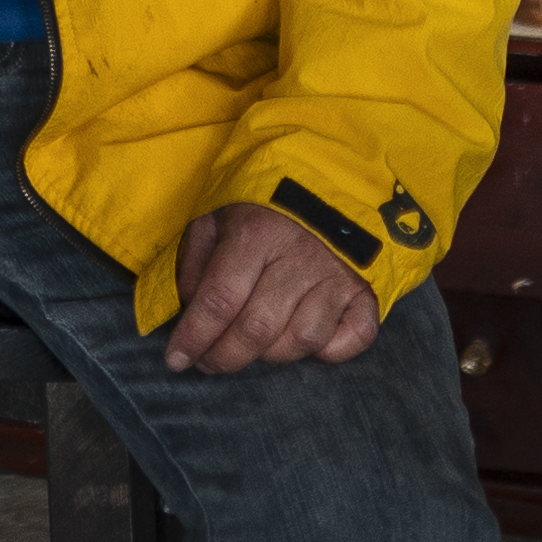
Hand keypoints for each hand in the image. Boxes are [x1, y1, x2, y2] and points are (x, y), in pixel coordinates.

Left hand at [160, 203, 378, 372]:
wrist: (327, 178)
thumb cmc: (262, 204)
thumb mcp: (216, 216)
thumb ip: (196, 260)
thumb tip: (191, 309)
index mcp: (256, 234)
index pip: (219, 300)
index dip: (194, 337)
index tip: (176, 360)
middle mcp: (298, 257)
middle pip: (258, 328)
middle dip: (225, 357)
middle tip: (209, 363)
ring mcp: (336, 276)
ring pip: (303, 339)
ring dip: (272, 355)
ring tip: (254, 348)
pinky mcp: (365, 289)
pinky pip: (356, 336)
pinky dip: (332, 350)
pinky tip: (311, 344)